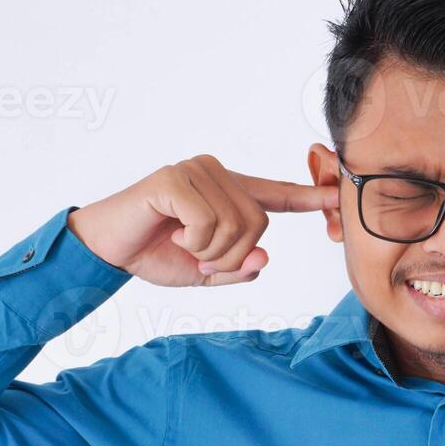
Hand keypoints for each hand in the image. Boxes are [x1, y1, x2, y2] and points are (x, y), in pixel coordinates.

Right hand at [67, 155, 337, 287]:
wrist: (106, 249)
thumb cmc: (155, 254)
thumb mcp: (206, 272)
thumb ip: (240, 268)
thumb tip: (264, 259)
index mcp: (227, 193)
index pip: (275, 194)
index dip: (308, 197)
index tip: (338, 196)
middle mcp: (216, 174)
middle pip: (258, 225)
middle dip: (231, 256)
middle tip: (199, 257)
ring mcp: (196, 172)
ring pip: (236, 226)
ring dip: (210, 252)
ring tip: (183, 243)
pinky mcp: (175, 179)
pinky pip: (208, 222)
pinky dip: (193, 241)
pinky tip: (171, 231)